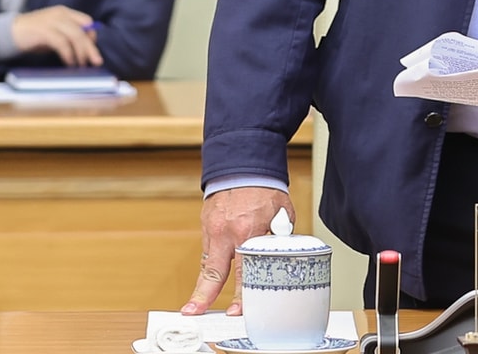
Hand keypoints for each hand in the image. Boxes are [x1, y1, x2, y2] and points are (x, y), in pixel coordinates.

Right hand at [11, 5, 103, 66]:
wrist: (8, 32)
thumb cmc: (33, 35)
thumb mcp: (53, 33)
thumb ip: (67, 37)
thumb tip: (84, 50)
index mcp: (64, 12)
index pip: (86, 21)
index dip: (92, 36)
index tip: (92, 50)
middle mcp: (60, 14)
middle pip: (83, 30)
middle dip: (90, 47)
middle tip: (96, 62)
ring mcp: (52, 21)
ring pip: (75, 36)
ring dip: (81, 52)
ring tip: (81, 65)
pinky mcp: (43, 31)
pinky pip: (62, 42)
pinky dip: (68, 54)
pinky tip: (69, 63)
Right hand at [184, 187, 293, 315]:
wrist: (243, 166)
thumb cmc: (265, 189)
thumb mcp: (281, 213)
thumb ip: (279, 237)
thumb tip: (283, 256)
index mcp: (249, 230)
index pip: (244, 271)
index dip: (240, 293)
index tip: (237, 310)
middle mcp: (227, 231)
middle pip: (215, 271)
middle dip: (204, 295)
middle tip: (195, 312)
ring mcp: (213, 228)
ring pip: (207, 263)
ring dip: (203, 286)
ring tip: (194, 306)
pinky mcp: (206, 225)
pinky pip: (208, 251)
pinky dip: (210, 266)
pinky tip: (207, 282)